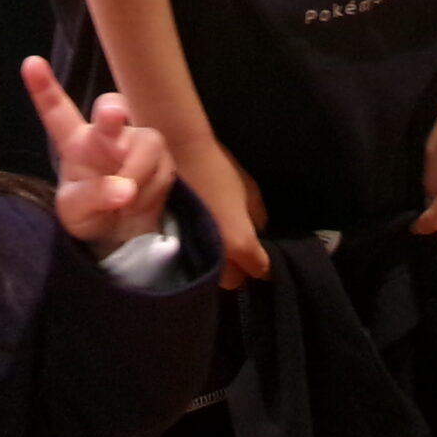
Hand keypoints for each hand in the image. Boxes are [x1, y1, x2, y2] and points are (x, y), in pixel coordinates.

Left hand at [24, 56, 175, 254]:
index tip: (30, 62)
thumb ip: (92, 198)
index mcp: (75, 142)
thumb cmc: (90, 213)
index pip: (57, 112)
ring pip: (147, 143)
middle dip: (112, 110)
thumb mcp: (76, 213)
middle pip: (111, 109)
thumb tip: (126, 190)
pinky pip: (163, 170)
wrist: (122, 233)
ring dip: (138, 174)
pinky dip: (151, 194)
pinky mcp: (162, 158)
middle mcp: (106, 134)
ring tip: (127, 202)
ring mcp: (136, 142)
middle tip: (112, 114)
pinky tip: (140, 204)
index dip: (44, 87)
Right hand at [173, 132, 269, 287]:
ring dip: (218, 265)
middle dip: (239, 268)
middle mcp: (217, 258)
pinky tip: (198, 242)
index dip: (263, 263)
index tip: (261, 253)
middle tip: (238, 248)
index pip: (260, 270)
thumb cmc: (219, 169)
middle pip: (234, 281)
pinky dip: (197, 258)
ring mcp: (193, 256)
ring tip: (217, 245)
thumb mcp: (250, 191)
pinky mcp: (173, 249)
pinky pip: (191, 264)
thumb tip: (257, 234)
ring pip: (211, 276)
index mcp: (240, 244)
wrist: (179, 154)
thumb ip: (258, 219)